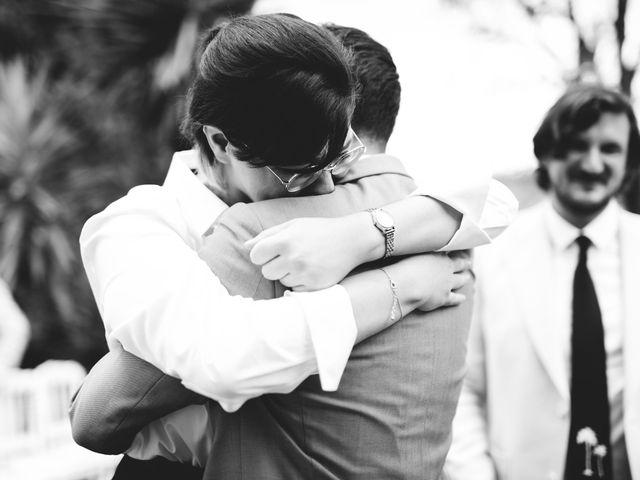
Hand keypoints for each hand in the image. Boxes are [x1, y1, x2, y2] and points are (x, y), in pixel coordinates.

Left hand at [245, 216, 366, 290]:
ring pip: (281, 281)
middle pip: (266, 272)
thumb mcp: (293, 225)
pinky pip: (295, 289)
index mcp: (285, 241)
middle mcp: (293, 258)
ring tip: (304, 262)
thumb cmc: (319, 230)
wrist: (351, 240)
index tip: (272, 251)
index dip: (262, 254)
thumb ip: (268, 235)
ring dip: (288, 274)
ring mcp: (305, 274)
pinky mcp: (315, 286)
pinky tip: (312, 270)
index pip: (256, 256)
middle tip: (291, 256)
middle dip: (275, 265)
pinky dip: (300, 282)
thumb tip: (246, 247)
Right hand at [388, 252, 471, 311]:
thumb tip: (426, 242)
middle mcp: (447, 271)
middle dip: (464, 264)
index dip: (458, 254)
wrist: (408, 285)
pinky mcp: (443, 299)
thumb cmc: (408, 266)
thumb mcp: (416, 252)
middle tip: (469, 263)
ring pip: (459, 281)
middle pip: (459, 267)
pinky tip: (462, 299)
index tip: (463, 252)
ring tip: (467, 278)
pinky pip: (454, 299)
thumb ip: (424, 249)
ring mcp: (447, 285)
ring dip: (463, 279)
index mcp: (441, 259)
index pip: (453, 254)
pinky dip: (459, 299)